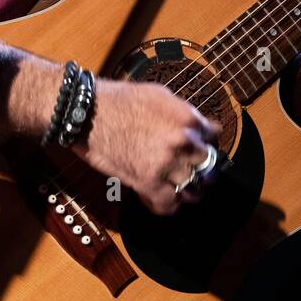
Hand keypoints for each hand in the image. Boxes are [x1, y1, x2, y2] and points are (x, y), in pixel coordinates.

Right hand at [72, 77, 220, 216]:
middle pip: (208, 165)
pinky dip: (167, 204)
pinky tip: (162, 196)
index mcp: (186, 119)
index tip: (200, 146)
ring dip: (189, 189)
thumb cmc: (119, 100)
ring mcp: (165, 165)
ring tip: (181, 187)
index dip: (206, 142)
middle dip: (202, 167)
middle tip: (193, 168)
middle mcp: (182, 143)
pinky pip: (170, 205)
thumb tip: (204, 126)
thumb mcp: (159, 95)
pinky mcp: (147, 183)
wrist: (86, 113)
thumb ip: (184, 112)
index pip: (213, 137)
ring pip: (194, 189)